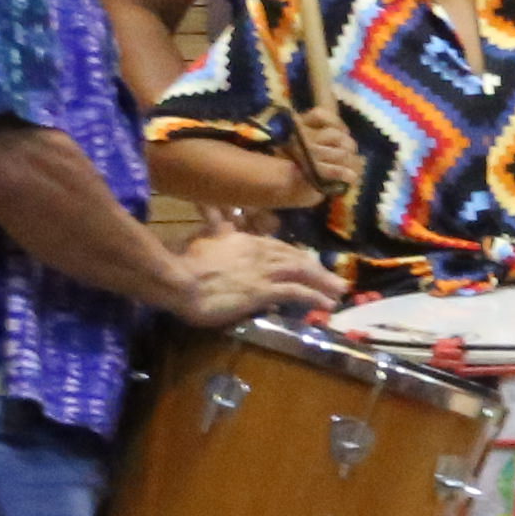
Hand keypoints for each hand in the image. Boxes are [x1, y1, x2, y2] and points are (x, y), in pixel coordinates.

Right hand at [167, 227, 338, 327]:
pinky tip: (326, 304)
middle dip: (318, 269)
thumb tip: (214, 211)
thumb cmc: (182, 260)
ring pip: (302, 272)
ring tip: (339, 292)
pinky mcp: (262, 291)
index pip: (278, 246)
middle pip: (296, 258)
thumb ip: (214, 226)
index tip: (309, 263)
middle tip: (336, 280)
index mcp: (244, 239)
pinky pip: (295, 292)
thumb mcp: (202, 237)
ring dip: (323, 282)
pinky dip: (314, 297)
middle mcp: (259, 252)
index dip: (297, 255)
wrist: (176, 278)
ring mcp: (262, 271)